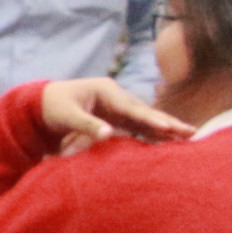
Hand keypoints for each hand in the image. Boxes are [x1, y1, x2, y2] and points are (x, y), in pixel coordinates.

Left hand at [36, 77, 190, 154]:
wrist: (40, 106)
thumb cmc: (51, 107)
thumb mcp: (65, 115)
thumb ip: (86, 124)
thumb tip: (107, 134)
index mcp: (106, 91)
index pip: (132, 107)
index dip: (149, 118)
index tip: (166, 127)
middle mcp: (116, 97)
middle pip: (145, 112)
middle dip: (168, 122)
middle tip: (191, 131)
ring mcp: (117, 109)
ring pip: (145, 120)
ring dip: (166, 129)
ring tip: (189, 136)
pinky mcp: (115, 120)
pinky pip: (138, 128)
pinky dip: (153, 134)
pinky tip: (169, 141)